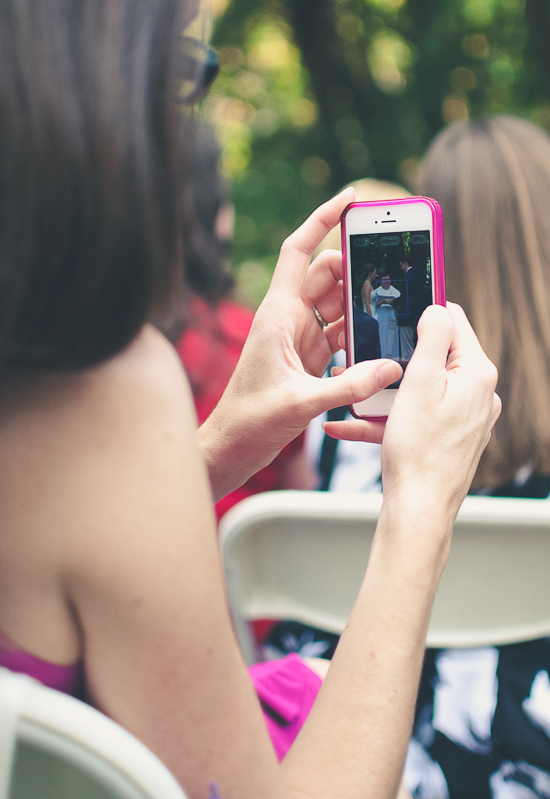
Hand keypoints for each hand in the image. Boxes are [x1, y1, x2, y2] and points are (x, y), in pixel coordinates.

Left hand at [199, 187, 402, 499]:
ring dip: (361, 301)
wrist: (233, 446)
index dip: (322, 219)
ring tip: (395, 301)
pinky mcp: (307, 357)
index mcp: (278, 313)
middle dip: (357, 267)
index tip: (352, 199)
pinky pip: (339, 332)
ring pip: (336, 303)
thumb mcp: (302, 402)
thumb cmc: (251, 421)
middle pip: (327, 273)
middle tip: (393, 268)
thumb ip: (350, 384)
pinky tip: (380, 337)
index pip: (300, 250)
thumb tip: (393, 366)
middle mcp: (288, 318)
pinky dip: (358, 331)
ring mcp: (299, 337)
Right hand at [325, 303, 500, 517]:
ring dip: (382, 392)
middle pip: (432, 357)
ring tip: (350, 395)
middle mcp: (476, 395)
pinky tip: (347, 426)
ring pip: (417, 390)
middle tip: (364, 357)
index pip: (455, 322)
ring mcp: (462, 418)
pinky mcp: (446, 438)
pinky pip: (413, 418)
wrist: (418, 510)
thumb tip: (437, 307)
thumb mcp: (419, 383)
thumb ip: (431, 338)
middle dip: (395, 358)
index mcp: (476, 374)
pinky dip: (384, 419)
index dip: (424, 312)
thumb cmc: (419, 452)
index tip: (397, 308)